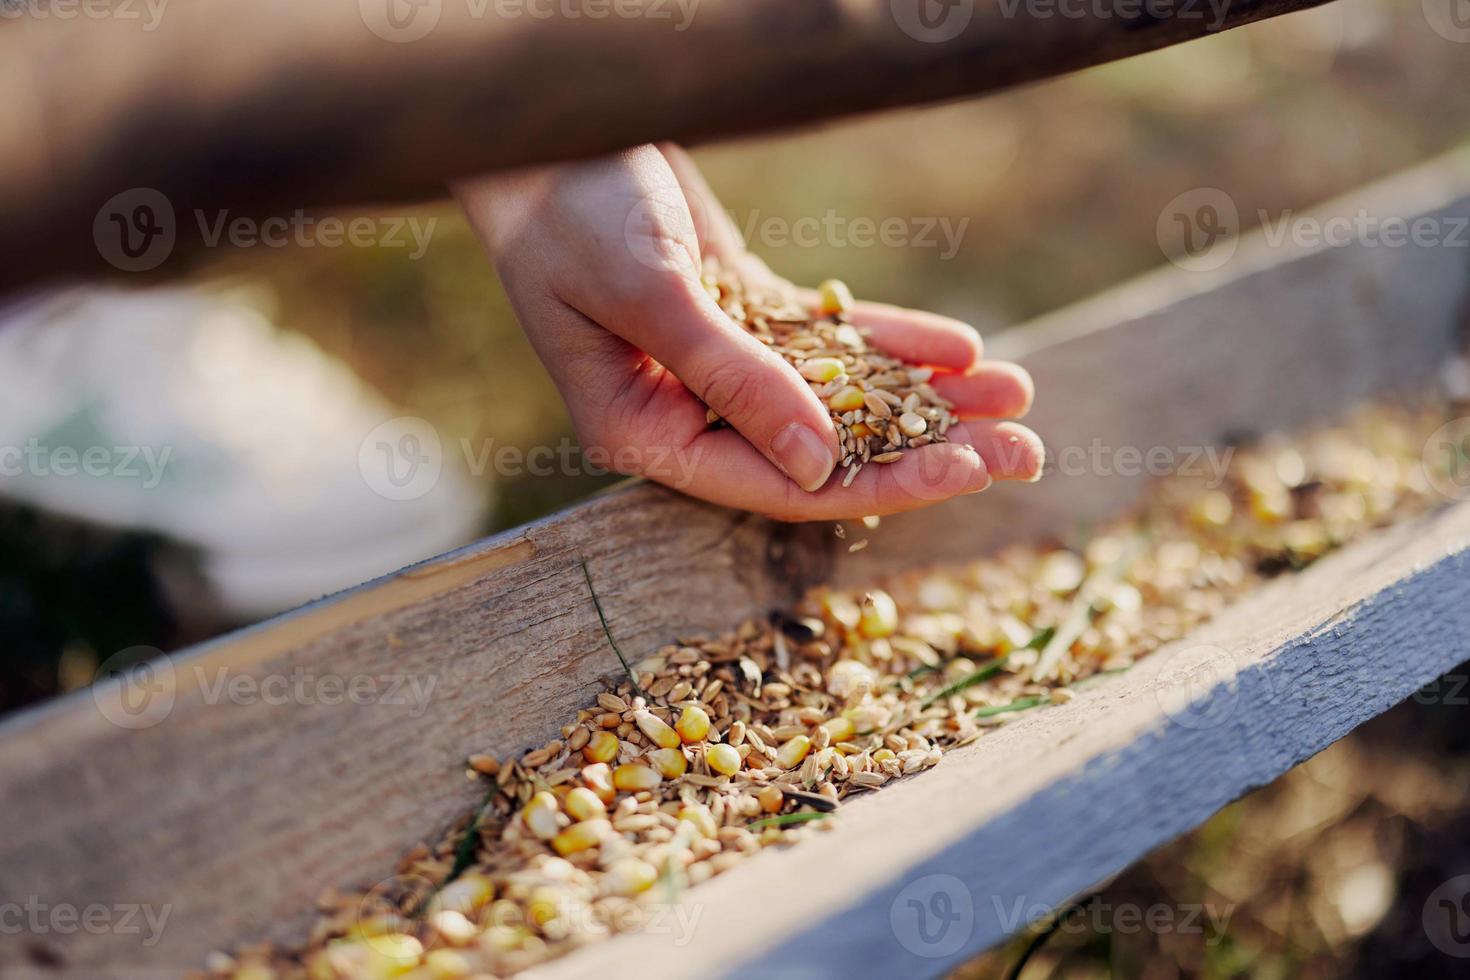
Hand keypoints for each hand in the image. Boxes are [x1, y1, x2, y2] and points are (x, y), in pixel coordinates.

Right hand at [454, 144, 1041, 520]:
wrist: (550, 123)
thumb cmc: (570, 209)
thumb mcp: (652, 292)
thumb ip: (733, 381)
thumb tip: (819, 470)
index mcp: (643, 432)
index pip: (776, 483)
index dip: (879, 481)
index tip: (968, 469)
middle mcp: (685, 411)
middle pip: (824, 450)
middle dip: (928, 450)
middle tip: (1026, 450)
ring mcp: (718, 362)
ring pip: (841, 397)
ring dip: (927, 398)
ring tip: (1019, 396)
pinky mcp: (742, 310)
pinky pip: (831, 340)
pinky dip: (893, 342)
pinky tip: (962, 348)